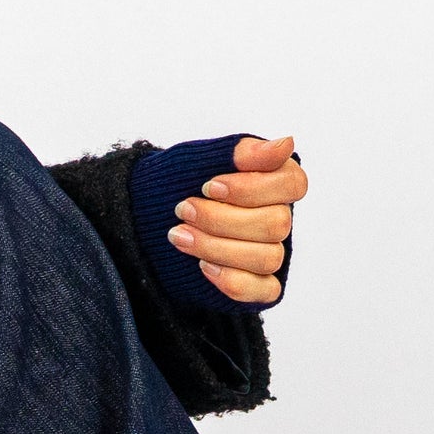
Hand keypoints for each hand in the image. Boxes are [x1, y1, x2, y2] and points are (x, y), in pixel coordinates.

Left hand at [167, 133, 303, 303]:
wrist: (141, 218)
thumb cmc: (176, 183)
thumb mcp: (199, 159)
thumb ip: (242, 152)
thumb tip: (287, 143)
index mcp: (273, 181)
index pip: (292, 184)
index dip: (252, 188)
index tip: (209, 186)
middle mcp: (277, 217)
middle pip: (277, 223)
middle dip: (221, 218)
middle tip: (182, 209)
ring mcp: (268, 252)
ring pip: (267, 257)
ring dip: (216, 246)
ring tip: (178, 235)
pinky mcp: (256, 284)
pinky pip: (264, 290)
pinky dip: (232, 280)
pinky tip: (202, 266)